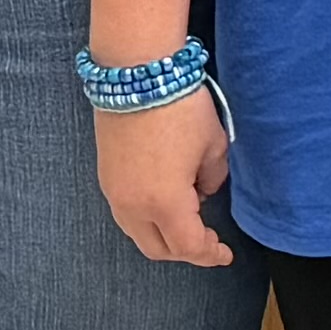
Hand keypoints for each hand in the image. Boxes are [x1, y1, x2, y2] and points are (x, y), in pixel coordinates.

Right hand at [94, 81, 235, 264]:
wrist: (135, 74)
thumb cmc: (179, 108)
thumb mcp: (213, 145)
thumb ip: (213, 178)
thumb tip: (203, 190)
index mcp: (165, 203)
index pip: (189, 247)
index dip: (210, 254)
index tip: (225, 254)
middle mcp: (133, 206)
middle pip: (159, 249)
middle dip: (186, 251)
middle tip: (209, 242)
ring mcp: (114, 193)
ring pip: (138, 234)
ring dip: (164, 236)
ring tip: (190, 220)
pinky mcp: (105, 177)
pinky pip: (125, 214)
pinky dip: (147, 219)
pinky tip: (166, 202)